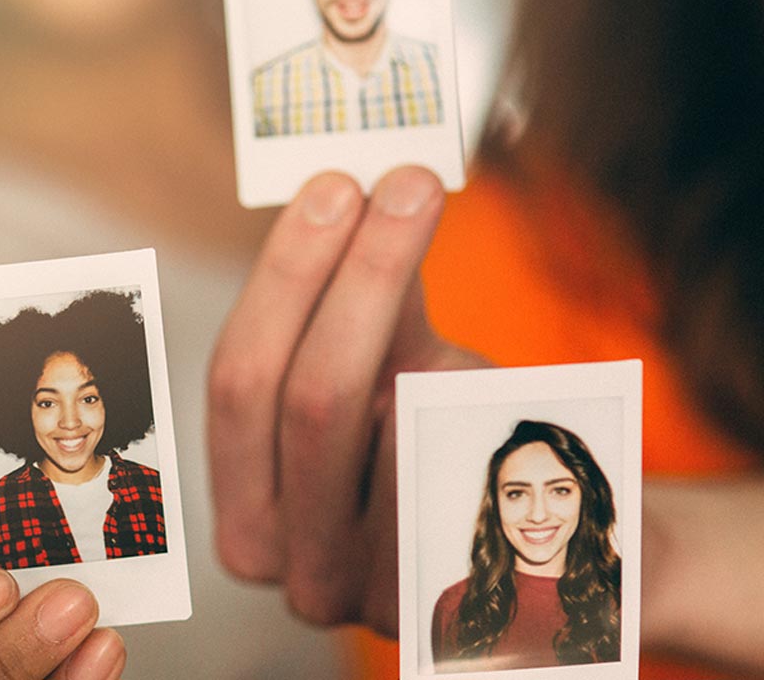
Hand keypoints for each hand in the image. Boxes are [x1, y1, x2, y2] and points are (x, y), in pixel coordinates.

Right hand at [208, 167, 485, 634]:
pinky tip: (500, 415)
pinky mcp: (461, 609)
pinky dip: (490, 415)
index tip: (336, 185)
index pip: (239, 381)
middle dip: (359, 275)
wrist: (556, 556)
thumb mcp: (388, 381)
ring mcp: (374, 602)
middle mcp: (292, 571)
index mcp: (247, 517)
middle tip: (406, 185)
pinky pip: (476, 463)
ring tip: (463, 349)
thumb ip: (361, 309)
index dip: (285, 277)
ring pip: (399, 430)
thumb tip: (351, 190)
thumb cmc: (450, 456)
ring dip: (440, 356)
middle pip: (310, 400)